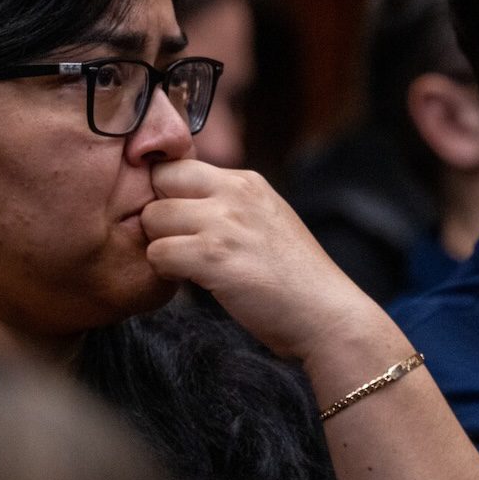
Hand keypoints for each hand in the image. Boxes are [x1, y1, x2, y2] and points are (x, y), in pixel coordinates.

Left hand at [141, 160, 384, 360]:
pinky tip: (189, 282)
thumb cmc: (294, 278)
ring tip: (186, 266)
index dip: (167, 192)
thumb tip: (181, 201)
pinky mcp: (213, 256)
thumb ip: (229, 203)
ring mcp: (224, 223)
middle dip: (160, 215)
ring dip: (160, 245)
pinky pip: (158, 253)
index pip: (179, 164)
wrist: (326, 315)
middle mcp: (234, 192)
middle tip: (176, 243)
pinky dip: (165, 272)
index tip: (177, 221)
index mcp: (246, 181)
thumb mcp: (265, 219)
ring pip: (152, 218)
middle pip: (159, 182)